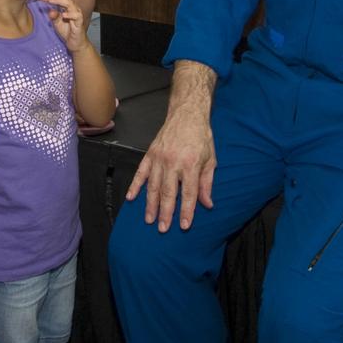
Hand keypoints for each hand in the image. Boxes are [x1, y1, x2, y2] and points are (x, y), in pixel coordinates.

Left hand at [38, 0, 86, 51]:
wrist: (75, 43)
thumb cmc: (67, 31)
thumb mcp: (57, 23)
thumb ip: (53, 16)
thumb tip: (50, 11)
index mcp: (68, 7)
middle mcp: (73, 8)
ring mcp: (77, 15)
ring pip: (70, 4)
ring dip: (60, 2)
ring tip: (50, 1)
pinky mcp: (80, 22)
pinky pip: (76, 16)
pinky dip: (70, 14)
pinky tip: (63, 15)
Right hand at [126, 105, 215, 232]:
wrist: (187, 113)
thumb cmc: (201, 137)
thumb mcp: (211, 159)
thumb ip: (207, 183)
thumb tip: (207, 204)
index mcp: (191, 164)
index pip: (189, 193)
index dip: (186, 211)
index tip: (184, 226)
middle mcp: (173, 162)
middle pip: (168, 193)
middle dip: (165, 213)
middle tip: (162, 229)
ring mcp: (159, 158)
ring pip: (153, 186)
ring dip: (150, 204)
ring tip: (149, 220)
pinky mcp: (150, 154)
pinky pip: (140, 172)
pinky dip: (135, 186)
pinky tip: (131, 198)